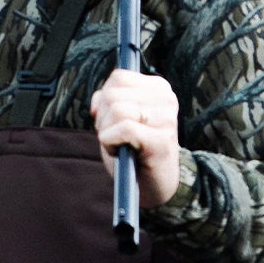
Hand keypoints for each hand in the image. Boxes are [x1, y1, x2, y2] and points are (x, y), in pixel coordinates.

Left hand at [91, 68, 182, 207]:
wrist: (154, 185)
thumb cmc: (133, 150)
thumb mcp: (117, 118)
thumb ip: (106, 100)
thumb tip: (97, 102)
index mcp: (159, 88)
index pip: (118, 77)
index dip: (104, 100)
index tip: (113, 120)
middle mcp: (166, 99)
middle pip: (113, 94)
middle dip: (103, 118)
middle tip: (116, 137)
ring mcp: (166, 120)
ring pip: (117, 110)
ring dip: (106, 132)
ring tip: (120, 145)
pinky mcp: (161, 141)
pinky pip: (124, 130)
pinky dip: (111, 143)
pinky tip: (120, 153)